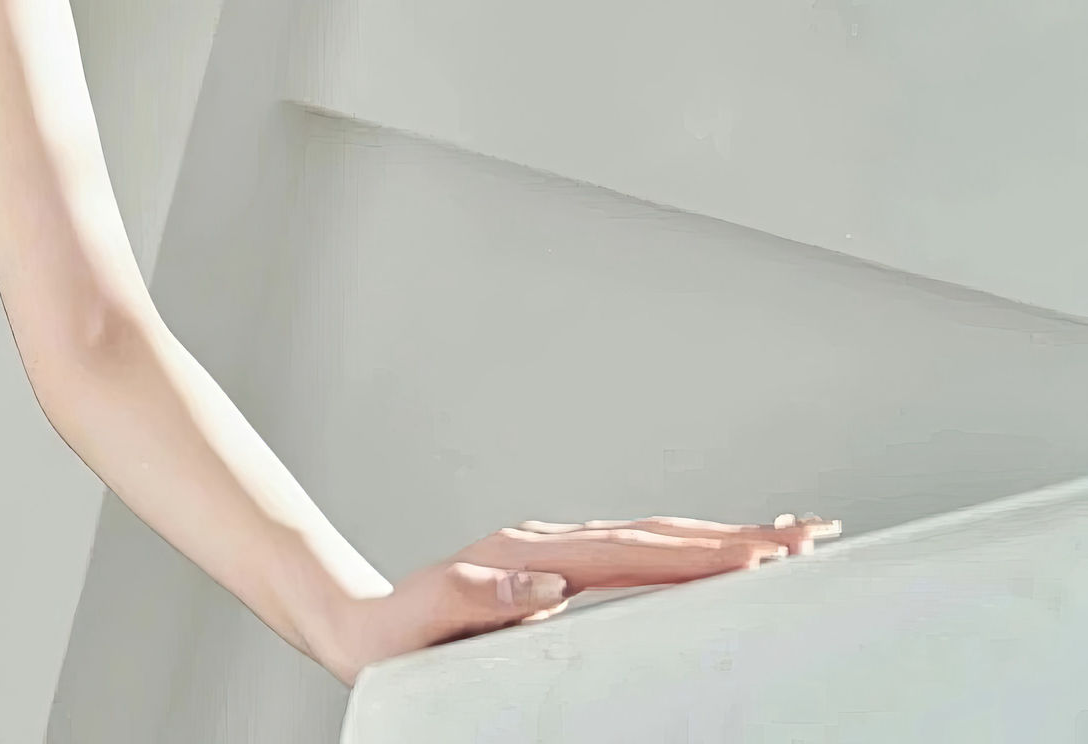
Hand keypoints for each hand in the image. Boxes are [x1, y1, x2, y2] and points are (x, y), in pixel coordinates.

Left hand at [318, 511, 840, 685]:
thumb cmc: (392, 637)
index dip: (694, 556)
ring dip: (723, 537)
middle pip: (655, 535)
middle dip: (735, 536)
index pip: (627, 555)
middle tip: (812, 535)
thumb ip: (476, 600)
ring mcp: (555, 553)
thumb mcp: (423, 622)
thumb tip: (545, 586)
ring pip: (653, 538)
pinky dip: (687, 550)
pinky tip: (724, 555)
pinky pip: (638, 554)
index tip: (759, 557)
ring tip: (793, 536)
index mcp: (526, 557)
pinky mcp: (559, 568)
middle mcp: (548, 546)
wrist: (359, 625)